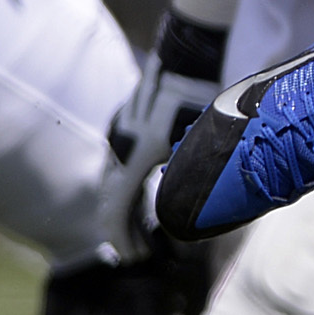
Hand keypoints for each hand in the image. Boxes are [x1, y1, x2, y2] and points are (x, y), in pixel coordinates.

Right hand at [101, 12, 225, 252]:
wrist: (188, 56)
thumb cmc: (198, 98)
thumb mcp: (199, 143)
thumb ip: (188, 177)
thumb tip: (182, 213)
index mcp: (135, 155)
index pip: (116, 208)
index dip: (122, 237)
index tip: (133, 258)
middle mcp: (120, 146)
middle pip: (114, 199)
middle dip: (124, 230)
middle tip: (138, 255)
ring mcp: (121, 134)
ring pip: (118, 182)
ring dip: (126, 210)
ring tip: (141, 234)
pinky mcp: (128, 126)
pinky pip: (124, 166)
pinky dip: (129, 189)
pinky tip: (144, 199)